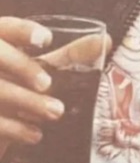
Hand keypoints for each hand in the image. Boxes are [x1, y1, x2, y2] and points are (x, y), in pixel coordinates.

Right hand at [0, 18, 63, 159]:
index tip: (46, 39)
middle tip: (47, 84)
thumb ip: (68, 55)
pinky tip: (36, 135)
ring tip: (57, 112)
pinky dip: (15, 129)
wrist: (0, 123)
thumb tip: (106, 41)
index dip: (22, 31)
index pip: (5, 27)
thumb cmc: (20, 86)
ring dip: (28, 101)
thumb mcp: (41, 69)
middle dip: (22, 67)